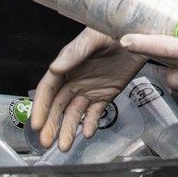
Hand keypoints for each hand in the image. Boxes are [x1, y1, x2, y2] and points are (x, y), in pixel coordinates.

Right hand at [33, 27, 147, 149]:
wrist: (141, 35)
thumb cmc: (113, 30)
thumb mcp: (94, 37)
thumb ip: (74, 53)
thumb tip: (54, 68)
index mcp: (67, 65)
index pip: (48, 89)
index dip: (41, 107)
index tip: (36, 124)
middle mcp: (75, 80)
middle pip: (58, 106)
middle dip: (51, 125)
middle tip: (46, 143)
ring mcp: (90, 89)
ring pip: (75, 113)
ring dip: (68, 129)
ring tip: (64, 147)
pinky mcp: (107, 94)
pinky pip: (96, 112)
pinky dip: (91, 123)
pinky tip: (89, 133)